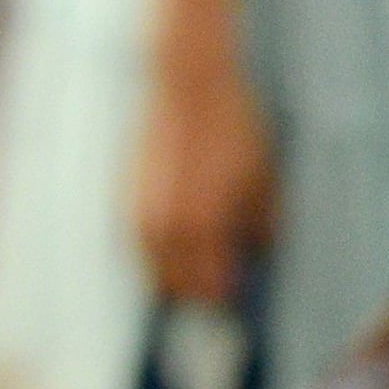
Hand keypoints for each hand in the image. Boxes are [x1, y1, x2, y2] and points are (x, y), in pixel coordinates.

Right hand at [132, 54, 277, 310]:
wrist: (187, 86)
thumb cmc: (230, 127)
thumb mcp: (262, 176)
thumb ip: (261, 223)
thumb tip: (260, 252)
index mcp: (201, 225)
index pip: (208, 286)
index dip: (224, 299)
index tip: (238, 303)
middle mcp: (163, 228)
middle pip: (176, 287)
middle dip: (199, 293)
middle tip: (222, 290)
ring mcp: (139, 214)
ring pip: (154, 269)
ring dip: (177, 276)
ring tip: (205, 267)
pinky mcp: (126, 199)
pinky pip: (141, 245)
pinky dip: (160, 254)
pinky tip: (182, 242)